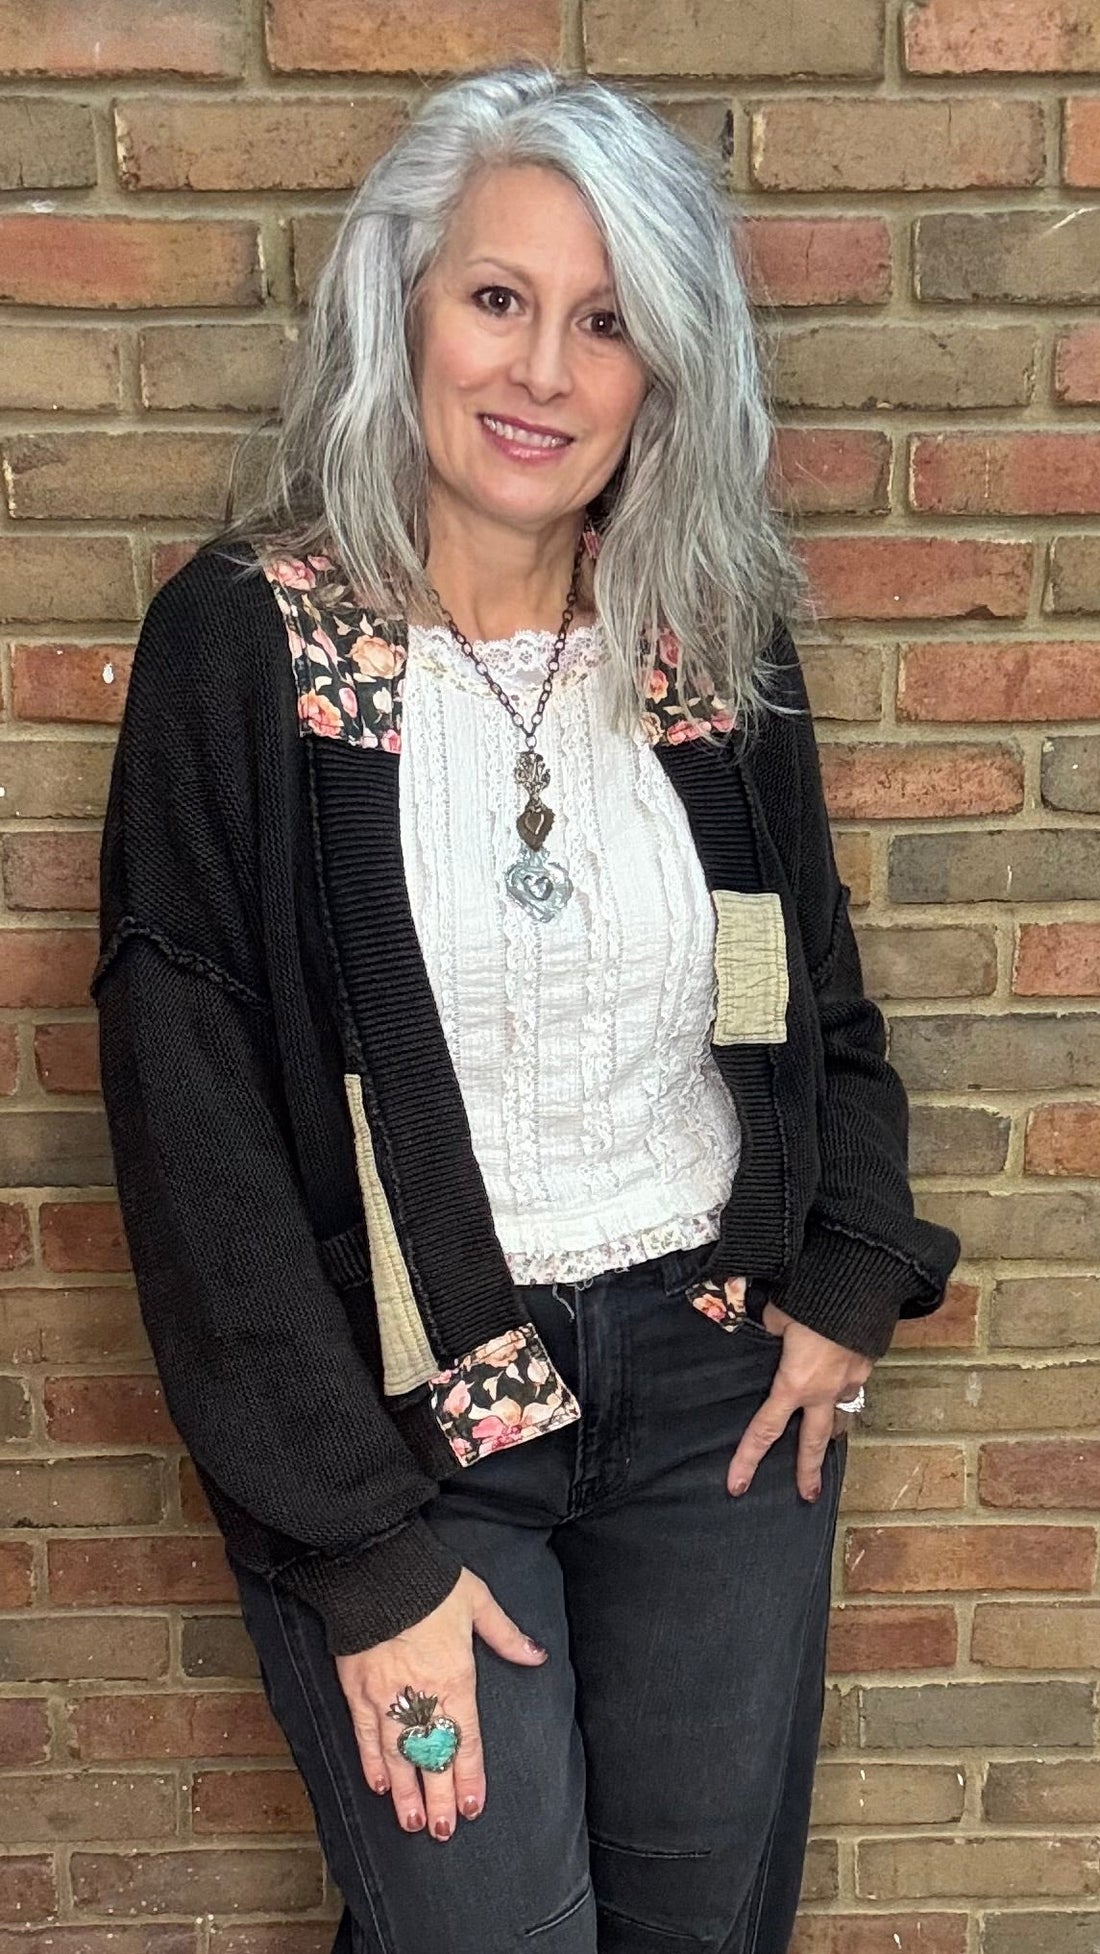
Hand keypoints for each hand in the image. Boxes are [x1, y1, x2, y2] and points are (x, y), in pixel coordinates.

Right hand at [334, 1567, 547, 1841]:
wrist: (377, 1568)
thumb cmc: (431, 1583)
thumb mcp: (478, 1602)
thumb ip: (506, 1635)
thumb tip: (536, 1656)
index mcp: (456, 1678)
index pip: (465, 1740)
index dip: (469, 1777)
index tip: (473, 1807)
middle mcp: (422, 1696)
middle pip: (432, 1757)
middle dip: (438, 1798)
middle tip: (442, 1831)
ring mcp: (387, 1697)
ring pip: (399, 1755)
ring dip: (406, 1792)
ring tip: (411, 1823)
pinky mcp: (358, 1690)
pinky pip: (366, 1735)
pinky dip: (372, 1762)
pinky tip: (379, 1785)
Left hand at [726, 1301, 871, 1503]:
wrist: (861, 1285)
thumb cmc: (813, 1300)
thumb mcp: (777, 1314)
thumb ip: (770, 1328)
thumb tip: (771, 1327)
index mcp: (793, 1384)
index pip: (764, 1430)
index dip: (748, 1460)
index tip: (737, 1485)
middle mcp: (823, 1392)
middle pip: (813, 1442)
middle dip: (808, 1471)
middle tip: (807, 1495)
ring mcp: (850, 1381)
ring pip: (840, 1414)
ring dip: (833, 1428)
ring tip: (830, 1440)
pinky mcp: (866, 1365)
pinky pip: (853, 1385)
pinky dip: (846, 1388)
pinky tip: (841, 1380)